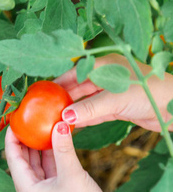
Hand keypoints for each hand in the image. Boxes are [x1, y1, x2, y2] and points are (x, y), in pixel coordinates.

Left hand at [5, 124, 117, 191]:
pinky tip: (54, 141)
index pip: (13, 160)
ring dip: (39, 147)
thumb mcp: (72, 175)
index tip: (14, 122)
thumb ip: (63, 148)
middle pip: (23, 162)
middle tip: (27, 121)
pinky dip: (51, 156)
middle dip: (25, 141)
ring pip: (36, 165)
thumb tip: (60, 124)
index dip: (12, 139)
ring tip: (40, 126)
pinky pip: (48, 171)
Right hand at [54, 54, 172, 131]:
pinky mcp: (117, 106)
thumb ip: (89, 108)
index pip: (74, 73)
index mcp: (103, 66)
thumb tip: (65, 116)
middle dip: (64, 99)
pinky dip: (85, 118)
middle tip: (46, 110)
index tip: (43, 93)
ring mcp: (111, 92)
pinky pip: (96, 112)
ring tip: (56, 119)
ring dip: (74, 110)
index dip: (58, 83)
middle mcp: (105, 76)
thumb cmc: (149, 93)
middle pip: (78, 88)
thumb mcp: (115, 100)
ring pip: (86, 101)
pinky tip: (73, 125)